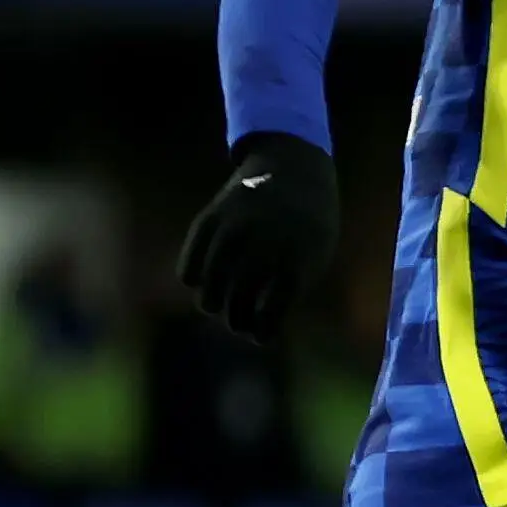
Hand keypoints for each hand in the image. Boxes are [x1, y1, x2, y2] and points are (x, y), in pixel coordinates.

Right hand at [179, 133, 339, 343]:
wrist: (295, 169)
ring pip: (209, 284)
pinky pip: (190, 261)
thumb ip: (287, 292)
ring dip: (211, 303)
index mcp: (298, 256)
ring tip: (218, 306)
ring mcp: (235, 226)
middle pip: (238, 299)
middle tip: (239, 326)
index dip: (264, 331)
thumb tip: (252, 331)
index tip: (262, 337)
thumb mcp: (316, 257)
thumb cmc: (309, 226)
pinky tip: (201, 280)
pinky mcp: (212, 217)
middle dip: (237, 321)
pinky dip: (192, 276)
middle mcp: (264, 241)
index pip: (272, 309)